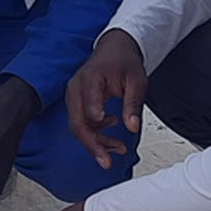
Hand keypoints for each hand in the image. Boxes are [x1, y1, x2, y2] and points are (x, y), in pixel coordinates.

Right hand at [67, 29, 146, 170]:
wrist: (114, 49)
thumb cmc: (124, 62)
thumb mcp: (136, 81)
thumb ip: (133, 104)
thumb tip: (132, 128)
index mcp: (91, 78)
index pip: (88, 103)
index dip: (95, 119)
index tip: (106, 132)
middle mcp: (76, 88)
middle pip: (78, 122)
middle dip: (92, 144)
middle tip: (106, 161)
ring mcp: (74, 95)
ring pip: (78, 126)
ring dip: (96, 141)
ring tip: (118, 148)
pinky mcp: (76, 102)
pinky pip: (81, 123)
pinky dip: (95, 133)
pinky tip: (112, 132)